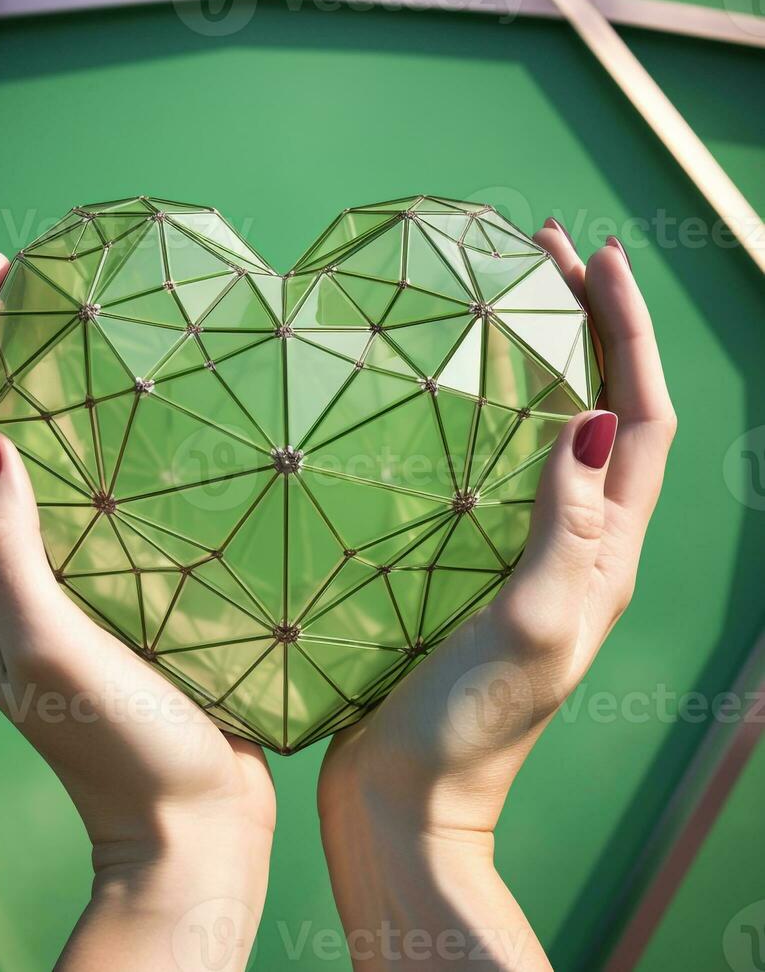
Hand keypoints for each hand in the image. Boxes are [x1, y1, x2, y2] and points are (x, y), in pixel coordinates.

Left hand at [0, 242, 274, 970]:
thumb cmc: (121, 745)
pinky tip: (102, 406)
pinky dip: (67, 432)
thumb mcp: (48, 648)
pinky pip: (64, 490)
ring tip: (36, 314)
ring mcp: (43, 580)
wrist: (185, 815)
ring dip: (8, 380)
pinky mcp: (94, 586)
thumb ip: (5, 548)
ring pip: (6, 459)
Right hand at [317, 225, 675, 969]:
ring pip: (544, 436)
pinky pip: (486, 472)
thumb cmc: (467, 729)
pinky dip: (479, 418)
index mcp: (604, 557)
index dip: (629, 336)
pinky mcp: (465, 565)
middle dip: (586, 326)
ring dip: (536, 362)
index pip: (643, 424)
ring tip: (501, 300)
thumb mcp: (530, 627)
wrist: (406, 798)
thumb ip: (570, 531)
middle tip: (541, 252)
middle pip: (603, 414)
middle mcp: (573, 547)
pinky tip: (442, 399)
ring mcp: (518, 554)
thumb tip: (596, 419)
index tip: (595, 259)